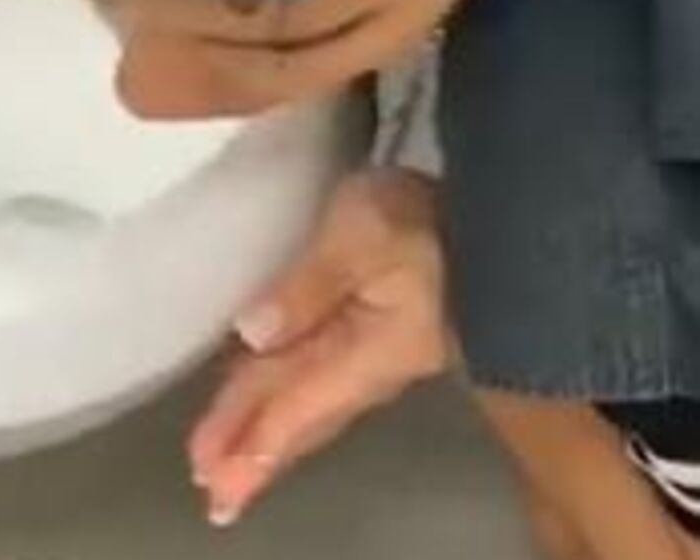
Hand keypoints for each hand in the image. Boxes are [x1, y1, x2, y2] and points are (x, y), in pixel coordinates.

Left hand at [188, 168, 452, 526]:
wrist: (501, 215)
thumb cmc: (429, 220)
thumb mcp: (364, 233)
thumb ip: (307, 285)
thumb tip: (253, 333)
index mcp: (367, 351)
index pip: (292, 401)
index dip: (246, 435)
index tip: (210, 475)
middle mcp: (371, 366)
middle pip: (300, 416)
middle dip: (253, 454)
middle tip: (215, 496)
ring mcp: (378, 354)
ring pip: (310, 405)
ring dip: (269, 436)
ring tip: (232, 464)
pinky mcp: (382, 335)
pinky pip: (321, 382)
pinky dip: (289, 403)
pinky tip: (271, 403)